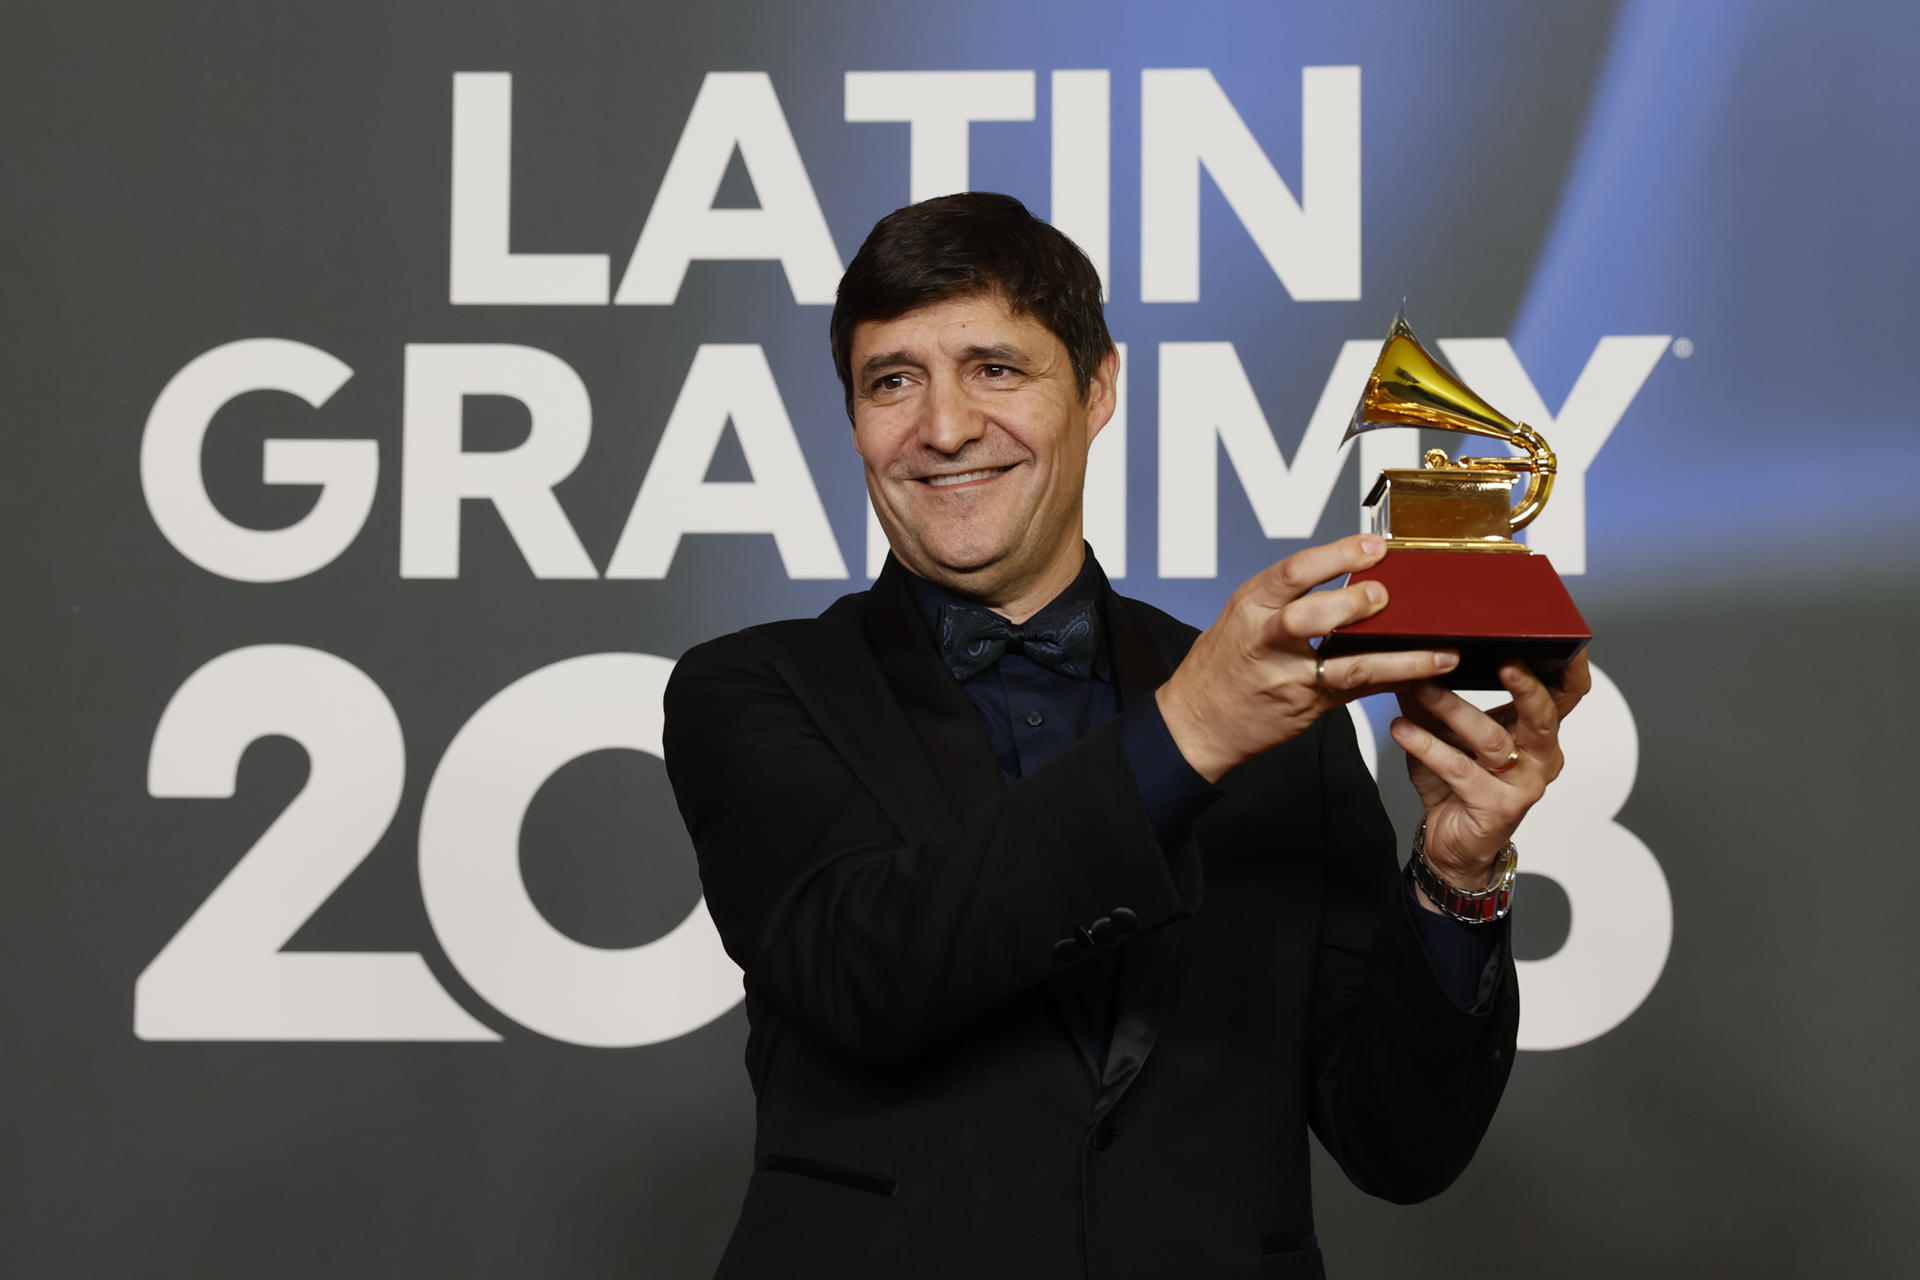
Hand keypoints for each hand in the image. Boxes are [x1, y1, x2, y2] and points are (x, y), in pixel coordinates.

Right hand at [1156, 534, 1460, 781]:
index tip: (1375, 546)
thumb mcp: (1241, 616)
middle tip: (1387, 595)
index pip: (1293, 572)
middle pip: (1310, 618)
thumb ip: (1286, 596)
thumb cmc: (1223, 663)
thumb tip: (1350, 572)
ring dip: (1400, 660)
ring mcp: (1288, 679)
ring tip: (1440, 654)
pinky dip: (1393, 682)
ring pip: (1348, 667)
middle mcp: (1267, 641)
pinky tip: (1426, 677)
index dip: (1337, 556)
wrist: (1195, 723)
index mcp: (1251, 606)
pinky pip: (1358, 693)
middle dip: (1352, 605)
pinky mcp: (1307, 708)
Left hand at [1390, 653, 1591, 895]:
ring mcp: (1524, 785)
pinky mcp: (1499, 808)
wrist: (1450, 843)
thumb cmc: (1455, 783)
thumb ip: (1435, 695)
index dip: (1568, 667)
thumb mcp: (1445, 731)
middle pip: (1544, 714)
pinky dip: (1427, 746)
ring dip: (1451, 709)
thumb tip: (1414, 653)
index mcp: (1538, 732)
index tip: (1550, 637)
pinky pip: (1460, 769)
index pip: (1566, 694)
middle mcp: (1541, 757)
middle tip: (1502, 660)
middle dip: (1525, 685)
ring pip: (1491, 739)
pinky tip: (1403, 729)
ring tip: (1419, 689)